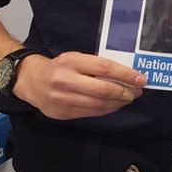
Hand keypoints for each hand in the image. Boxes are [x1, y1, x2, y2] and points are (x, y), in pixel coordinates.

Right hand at [13, 52, 145, 119]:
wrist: (31, 81)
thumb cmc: (59, 67)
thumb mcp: (75, 58)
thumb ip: (96, 65)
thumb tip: (126, 74)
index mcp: (71, 62)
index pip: (104, 68)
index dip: (125, 75)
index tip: (140, 78)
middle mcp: (66, 81)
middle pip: (103, 90)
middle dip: (125, 92)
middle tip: (138, 91)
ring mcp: (63, 99)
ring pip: (99, 105)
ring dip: (119, 103)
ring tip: (129, 98)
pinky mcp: (63, 113)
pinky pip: (91, 113)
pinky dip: (107, 110)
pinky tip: (115, 105)